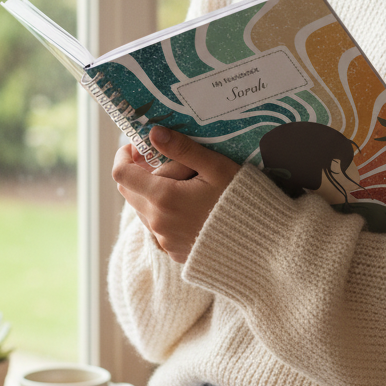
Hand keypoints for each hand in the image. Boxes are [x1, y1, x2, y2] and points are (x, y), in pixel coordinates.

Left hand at [111, 127, 239, 262]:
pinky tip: (195, 207)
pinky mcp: (175, 252)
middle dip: (142, 171)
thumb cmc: (243, 202)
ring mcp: (165, 241)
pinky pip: (158, 227)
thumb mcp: (216, 168)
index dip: (124, 155)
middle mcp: (158, 223)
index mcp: (164, 198)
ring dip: (156, 192)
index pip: (122, 174)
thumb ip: (182, 149)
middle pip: (129, 190)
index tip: (139, 146)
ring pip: (143, 208)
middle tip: (174, 161)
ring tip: (191, 185)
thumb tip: (154, 133)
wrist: (264, 247)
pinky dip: (167, 212)